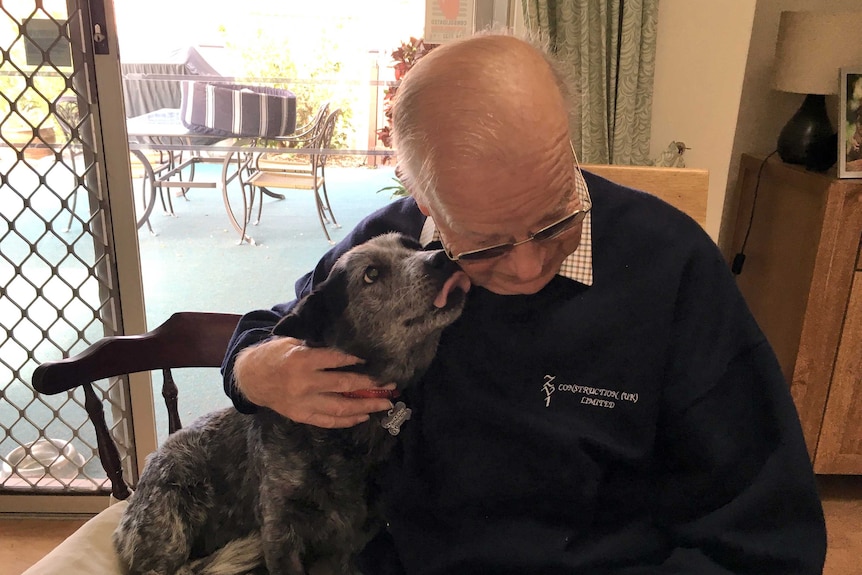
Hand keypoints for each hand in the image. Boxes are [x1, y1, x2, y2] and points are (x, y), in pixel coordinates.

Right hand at [233, 337, 394, 427]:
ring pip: (340, 408)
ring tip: (384, 404)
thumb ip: (316, 345)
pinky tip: (362, 416)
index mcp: (302, 360)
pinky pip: (328, 421)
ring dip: (365, 407)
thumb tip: (347, 345)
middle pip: (344, 386)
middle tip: (391, 386)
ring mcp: (303, 402)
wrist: (250, 378)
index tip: (376, 362)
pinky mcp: (301, 416)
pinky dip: (347, 420)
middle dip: (370, 386)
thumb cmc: (274, 355)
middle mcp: (304, 383)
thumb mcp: (292, 341)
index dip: (358, 362)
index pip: (337, 360)